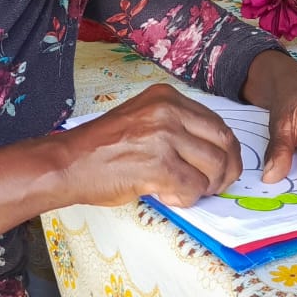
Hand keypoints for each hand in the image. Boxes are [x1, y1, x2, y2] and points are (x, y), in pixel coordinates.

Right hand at [60, 84, 242, 207]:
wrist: (68, 162)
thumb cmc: (101, 146)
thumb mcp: (143, 119)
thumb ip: (176, 127)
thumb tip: (210, 152)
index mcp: (166, 97)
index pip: (216, 122)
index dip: (226, 149)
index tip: (222, 165)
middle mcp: (168, 111)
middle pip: (223, 141)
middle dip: (227, 168)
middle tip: (218, 185)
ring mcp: (164, 137)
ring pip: (214, 166)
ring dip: (207, 186)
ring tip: (187, 192)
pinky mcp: (159, 165)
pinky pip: (194, 187)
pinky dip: (187, 199)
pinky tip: (169, 197)